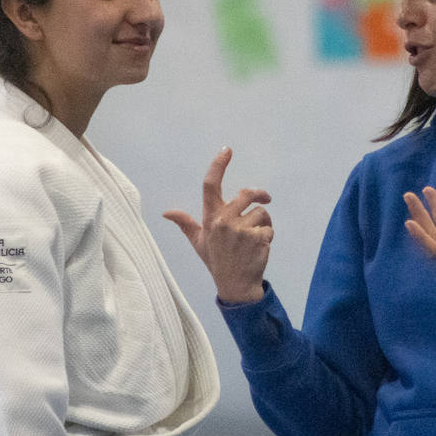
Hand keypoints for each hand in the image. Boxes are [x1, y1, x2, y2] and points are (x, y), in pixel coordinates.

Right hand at [163, 147, 272, 303]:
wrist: (235, 285)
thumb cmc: (216, 260)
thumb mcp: (198, 242)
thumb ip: (185, 223)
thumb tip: (166, 212)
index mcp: (210, 218)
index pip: (211, 186)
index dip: (219, 165)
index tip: (227, 150)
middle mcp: (223, 222)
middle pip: (247, 194)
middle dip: (259, 195)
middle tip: (265, 199)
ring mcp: (241, 230)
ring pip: (262, 212)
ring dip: (264, 223)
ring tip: (254, 238)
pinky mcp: (257, 239)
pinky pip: (269, 227)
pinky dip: (268, 236)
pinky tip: (259, 248)